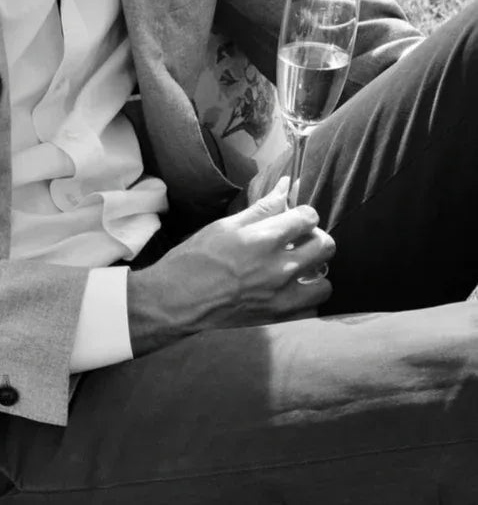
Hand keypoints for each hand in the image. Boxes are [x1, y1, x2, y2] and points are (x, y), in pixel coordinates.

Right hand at [128, 178, 333, 354]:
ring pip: (325, 281)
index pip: (309, 217)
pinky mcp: (278, 317)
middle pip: (325, 246)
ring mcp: (282, 295)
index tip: (294, 217)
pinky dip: (306, 298)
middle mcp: (280, 267)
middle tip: (298, 240)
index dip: (304, 214)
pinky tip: (291, 291)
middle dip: (315, 237)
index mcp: (264, 238)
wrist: (179, 299)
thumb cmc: (196, 257)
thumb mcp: (225, 225)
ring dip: (315, 272)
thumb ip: (262, 208)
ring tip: (297, 269)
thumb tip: (286, 186)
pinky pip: (312, 307)